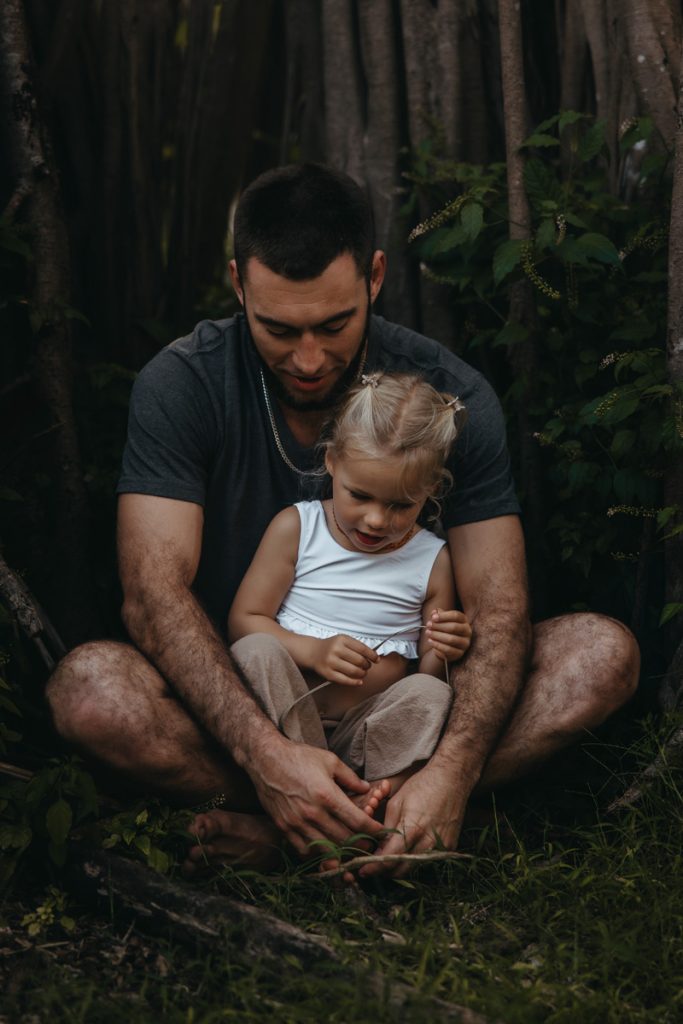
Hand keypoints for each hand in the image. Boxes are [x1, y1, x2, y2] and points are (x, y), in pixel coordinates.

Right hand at [250, 734, 383, 857]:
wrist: (265, 759)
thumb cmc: (299, 757)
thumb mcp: (330, 760)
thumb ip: (350, 778)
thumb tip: (367, 788)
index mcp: (327, 795)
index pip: (357, 822)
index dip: (372, 830)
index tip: (380, 832)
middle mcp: (312, 813)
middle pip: (344, 840)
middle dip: (361, 845)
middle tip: (370, 845)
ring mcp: (297, 823)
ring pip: (326, 849)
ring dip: (341, 853)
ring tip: (351, 851)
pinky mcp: (284, 828)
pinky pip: (305, 850)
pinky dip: (318, 854)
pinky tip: (326, 849)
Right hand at [311, 634, 378, 685]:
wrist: (313, 652)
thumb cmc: (333, 646)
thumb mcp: (343, 640)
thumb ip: (357, 647)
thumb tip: (375, 657)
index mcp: (342, 639)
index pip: (362, 648)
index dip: (372, 655)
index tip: (377, 660)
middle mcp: (335, 650)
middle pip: (359, 661)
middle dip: (367, 665)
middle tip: (367, 666)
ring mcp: (331, 662)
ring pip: (354, 671)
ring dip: (362, 674)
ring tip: (363, 673)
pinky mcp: (327, 674)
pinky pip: (345, 680)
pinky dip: (355, 682)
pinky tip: (359, 681)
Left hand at [358, 762, 469, 878]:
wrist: (451, 778)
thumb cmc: (421, 786)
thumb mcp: (396, 803)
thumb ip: (387, 828)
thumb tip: (378, 847)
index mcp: (412, 829)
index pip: (389, 858)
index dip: (374, 867)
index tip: (363, 870)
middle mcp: (428, 842)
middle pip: (402, 870)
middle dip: (385, 872)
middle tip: (372, 867)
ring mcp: (441, 847)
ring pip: (415, 868)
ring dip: (399, 868)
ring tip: (387, 860)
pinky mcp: (449, 847)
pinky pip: (427, 861)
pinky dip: (415, 860)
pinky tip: (406, 852)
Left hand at [425, 608, 471, 662]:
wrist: (446, 647)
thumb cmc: (444, 630)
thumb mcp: (441, 621)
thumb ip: (438, 615)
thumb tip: (434, 612)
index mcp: (463, 621)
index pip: (456, 616)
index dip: (444, 616)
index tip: (433, 617)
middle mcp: (467, 631)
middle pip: (454, 627)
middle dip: (439, 626)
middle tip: (428, 625)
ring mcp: (464, 643)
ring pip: (451, 639)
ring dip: (437, 635)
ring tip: (427, 633)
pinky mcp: (459, 653)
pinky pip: (448, 650)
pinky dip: (437, 645)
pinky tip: (430, 641)